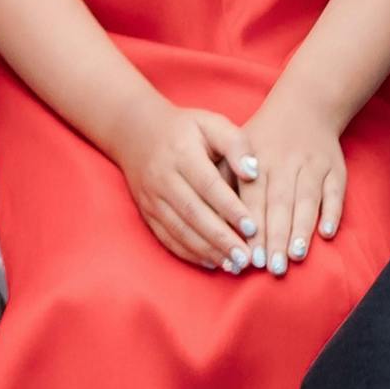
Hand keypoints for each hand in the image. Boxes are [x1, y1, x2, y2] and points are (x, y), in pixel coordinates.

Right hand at [117, 99, 267, 272]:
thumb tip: (253, 172)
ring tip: (234, 265)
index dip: (230, 208)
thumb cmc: (185, 129)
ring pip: (179, 229)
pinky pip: (167, 237)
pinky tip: (211, 262)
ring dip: (207, 250)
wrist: (136, 132)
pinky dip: (189, 253)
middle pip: (193, 212)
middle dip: (221, 238)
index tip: (253, 228)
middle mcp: (163, 177)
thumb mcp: (211, 123)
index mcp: (182, 153)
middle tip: (247, 258)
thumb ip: (236, 143)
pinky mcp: (147, 212)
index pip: (208, 185)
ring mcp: (152, 197)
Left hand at [238, 93, 355, 271]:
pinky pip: (336, 191)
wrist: (305, 106)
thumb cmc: (262, 137)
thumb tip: (213, 219)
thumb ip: (224, 179)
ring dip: (302, 229)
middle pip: (280, 203)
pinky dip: (333, 212)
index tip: (250, 257)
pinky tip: (327, 234)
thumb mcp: (235, 148)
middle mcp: (285, 161)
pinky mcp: (335, 167)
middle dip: (276, 237)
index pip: (253, 198)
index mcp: (257, 158)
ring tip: (295, 256)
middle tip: (272, 268)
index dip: (253, 227)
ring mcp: (312, 164)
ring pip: (307, 199)